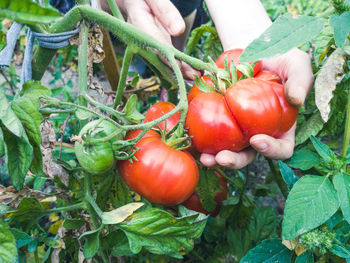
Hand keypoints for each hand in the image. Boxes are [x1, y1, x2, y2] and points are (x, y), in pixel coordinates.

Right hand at [102, 0, 196, 78]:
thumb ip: (165, 11)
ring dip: (179, 71)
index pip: (154, 43)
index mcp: (138, 23)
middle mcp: (140, 39)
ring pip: (163, 62)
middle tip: (193, 76)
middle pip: (159, 58)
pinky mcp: (155, 48)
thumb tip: (179, 30)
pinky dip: (179, 66)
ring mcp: (147, 46)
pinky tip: (192, 72)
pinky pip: (166, 58)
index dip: (166, 56)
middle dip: (176, 69)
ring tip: (197, 77)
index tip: (178, 66)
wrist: (133, 2)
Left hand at [200, 48, 313, 168]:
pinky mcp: (219, 119)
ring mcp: (237, 128)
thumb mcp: (296, 64)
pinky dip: (201, 139)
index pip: (281, 148)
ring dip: (215, 157)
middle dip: (235, 160)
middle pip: (248, 155)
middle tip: (221, 158)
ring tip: (205, 158)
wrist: (252, 48)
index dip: (271, 150)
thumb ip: (301, 80)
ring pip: (227, 149)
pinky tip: (192, 138)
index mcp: (281, 127)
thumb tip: (297, 100)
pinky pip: (209, 133)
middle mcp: (258, 132)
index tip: (257, 139)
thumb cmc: (280, 57)